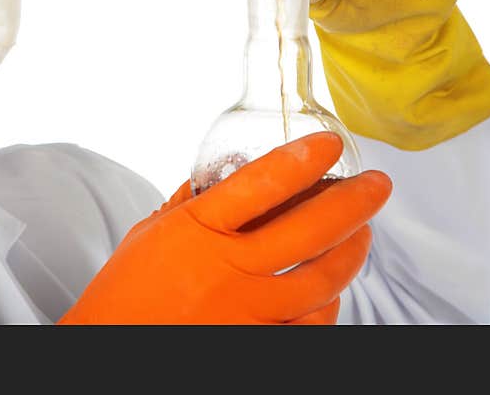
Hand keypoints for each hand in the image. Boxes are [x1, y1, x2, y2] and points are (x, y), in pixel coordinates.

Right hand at [59, 132, 390, 324]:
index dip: (304, 158)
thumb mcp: (150, 234)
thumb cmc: (125, 293)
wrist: (113, 346)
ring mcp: (247, 310)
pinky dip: (329, 303)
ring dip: (353, 250)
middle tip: (376, 185)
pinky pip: (311, 323)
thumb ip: (188, 204)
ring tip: (364, 232)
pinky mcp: (257, 340)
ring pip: (322, 278)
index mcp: (198, 230)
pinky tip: (334, 288)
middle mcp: (229, 268)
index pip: (263, 182)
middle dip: (354, 201)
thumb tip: (217, 178)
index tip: (328, 144)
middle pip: (310, 228)